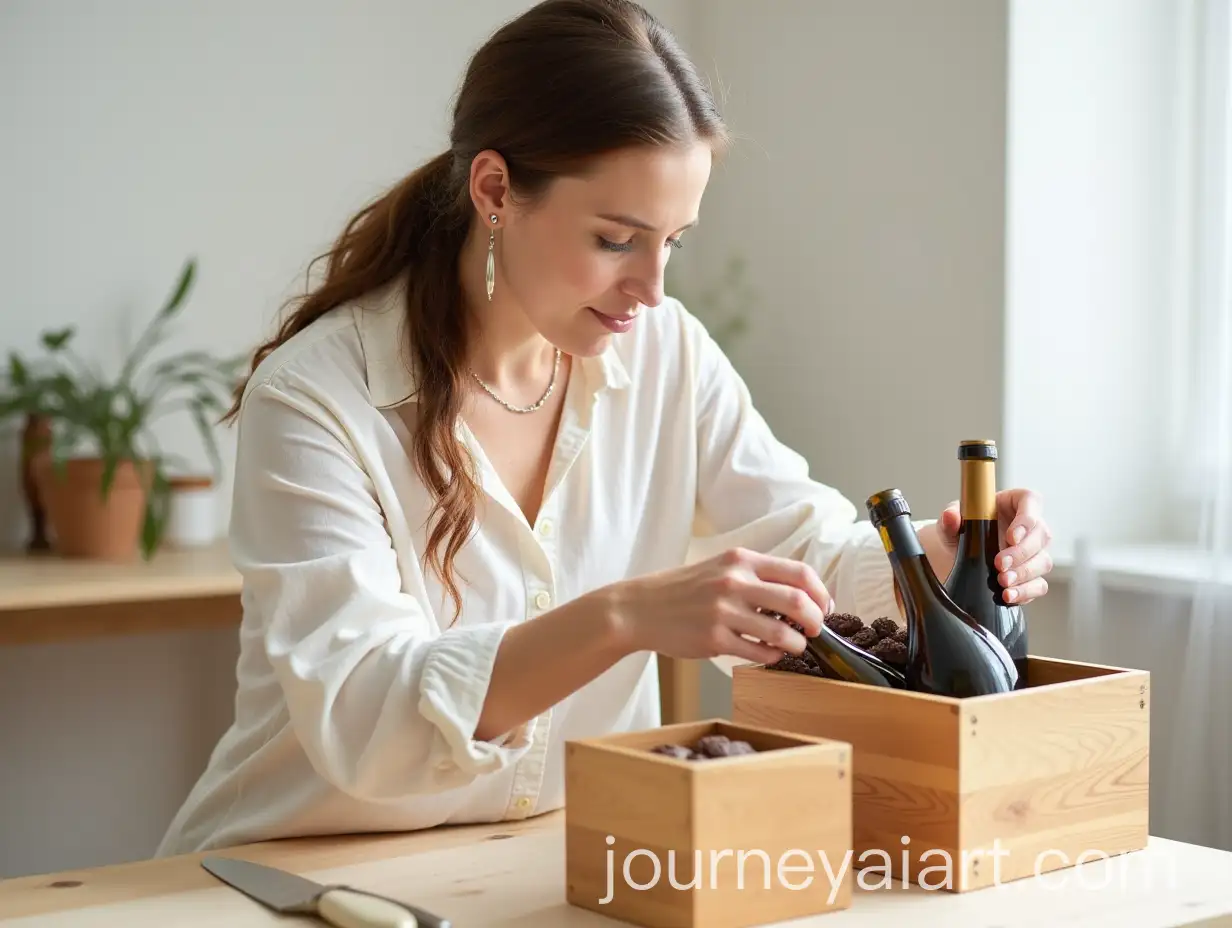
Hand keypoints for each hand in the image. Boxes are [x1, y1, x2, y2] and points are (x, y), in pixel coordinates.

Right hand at [604, 547, 831, 664]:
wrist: (640, 608)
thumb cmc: (684, 590)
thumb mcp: (720, 567)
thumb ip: (756, 575)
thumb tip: (801, 595)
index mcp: (741, 560)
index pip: (799, 573)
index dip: (821, 593)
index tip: (824, 607)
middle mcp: (734, 582)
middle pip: (797, 602)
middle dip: (816, 621)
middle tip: (815, 631)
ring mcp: (724, 611)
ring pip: (781, 632)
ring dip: (796, 644)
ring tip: (793, 646)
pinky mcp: (714, 639)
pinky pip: (758, 653)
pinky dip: (772, 657)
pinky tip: (768, 654)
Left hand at [936, 488, 1052, 604]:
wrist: (958, 551)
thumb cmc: (962, 527)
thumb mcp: (952, 519)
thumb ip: (950, 516)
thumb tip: (951, 516)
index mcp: (1014, 503)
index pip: (1031, 501)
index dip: (1027, 518)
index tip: (1012, 536)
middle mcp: (1029, 526)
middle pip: (1041, 535)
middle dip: (1021, 552)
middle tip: (999, 563)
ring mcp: (1034, 551)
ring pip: (1043, 561)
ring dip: (1024, 573)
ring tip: (1002, 581)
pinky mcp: (1032, 575)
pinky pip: (1039, 585)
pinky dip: (1026, 592)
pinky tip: (1008, 595)